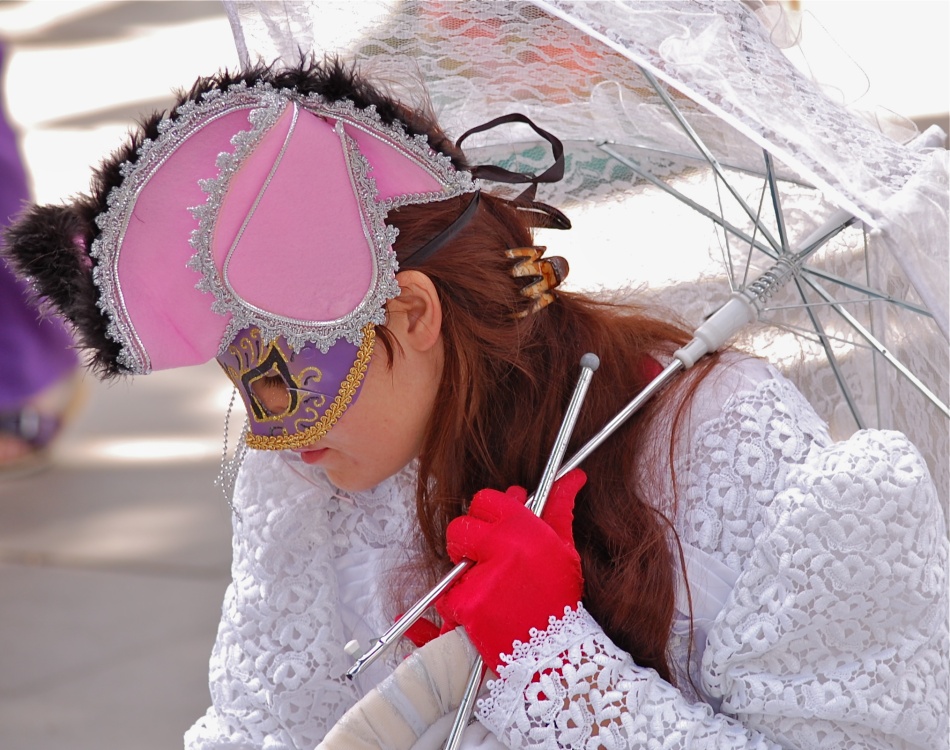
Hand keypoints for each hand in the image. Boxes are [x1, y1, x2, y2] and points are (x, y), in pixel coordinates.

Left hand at [436, 469, 585, 670]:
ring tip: (490, 594)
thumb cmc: (558, 601)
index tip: (491, 531)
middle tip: (483, 563)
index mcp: (527, 528)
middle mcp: (505, 546)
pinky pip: (449, 598)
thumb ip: (560, 509)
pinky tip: (483, 616)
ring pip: (454, 564)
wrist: (555, 655)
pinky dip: (459, 608)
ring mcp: (484, 575)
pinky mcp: (468, 603)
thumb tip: (573, 477)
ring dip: (464, 577)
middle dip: (466, 544)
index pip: (486, 500)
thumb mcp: (565, 550)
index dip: (485, 515)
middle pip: (460, 527)